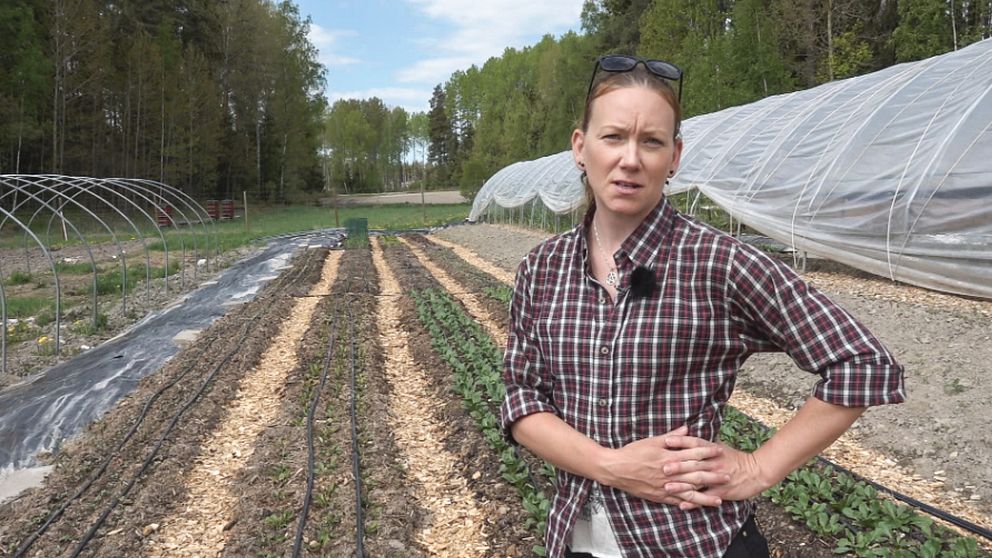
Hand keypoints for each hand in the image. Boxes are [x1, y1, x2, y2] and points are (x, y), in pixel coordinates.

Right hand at [600, 426, 729, 506]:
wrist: (616, 468)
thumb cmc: (633, 452)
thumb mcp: (652, 440)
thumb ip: (672, 436)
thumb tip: (686, 429)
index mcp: (668, 457)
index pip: (693, 454)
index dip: (707, 452)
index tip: (719, 451)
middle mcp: (669, 472)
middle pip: (696, 474)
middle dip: (713, 475)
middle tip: (728, 476)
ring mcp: (665, 486)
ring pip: (689, 492)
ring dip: (706, 495)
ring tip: (720, 499)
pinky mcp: (659, 496)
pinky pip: (677, 501)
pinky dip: (688, 504)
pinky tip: (699, 507)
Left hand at [662, 442, 768, 509]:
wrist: (757, 471)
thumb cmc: (735, 458)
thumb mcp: (720, 447)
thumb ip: (703, 443)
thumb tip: (686, 433)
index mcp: (712, 450)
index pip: (695, 443)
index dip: (681, 441)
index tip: (666, 440)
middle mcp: (714, 462)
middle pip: (694, 463)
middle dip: (678, 465)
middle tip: (662, 467)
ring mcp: (718, 477)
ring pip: (697, 481)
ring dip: (682, 485)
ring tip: (667, 487)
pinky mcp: (722, 492)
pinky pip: (706, 498)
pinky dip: (694, 502)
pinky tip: (682, 505)